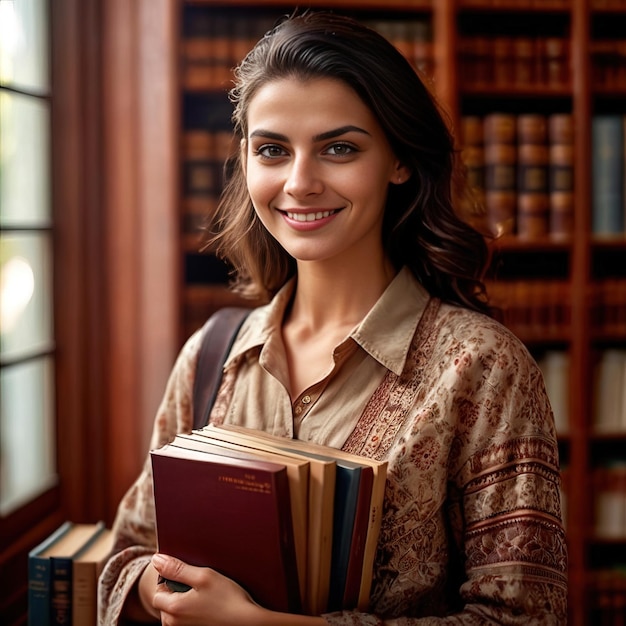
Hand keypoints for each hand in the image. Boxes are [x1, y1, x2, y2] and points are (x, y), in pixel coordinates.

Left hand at [150, 553, 265, 625]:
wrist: (248, 622)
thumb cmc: (228, 599)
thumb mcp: (204, 576)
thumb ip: (177, 568)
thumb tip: (157, 559)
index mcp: (173, 609)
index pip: (158, 591)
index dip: (172, 581)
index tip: (190, 578)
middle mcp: (173, 624)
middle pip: (165, 603)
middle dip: (178, 593)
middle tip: (200, 588)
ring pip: (175, 612)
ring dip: (185, 604)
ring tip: (207, 599)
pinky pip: (185, 620)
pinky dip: (193, 613)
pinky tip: (209, 609)